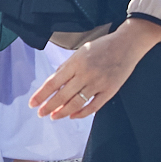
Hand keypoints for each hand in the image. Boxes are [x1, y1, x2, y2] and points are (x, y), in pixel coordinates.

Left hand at [31, 24, 155, 119]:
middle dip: (49, 107)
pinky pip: (93, 107)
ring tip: (54, 117)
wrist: (127, 44)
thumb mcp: (81, 51)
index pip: (53, 83)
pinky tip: (73, 116)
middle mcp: (85, 74)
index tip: (32, 104)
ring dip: (63, 112)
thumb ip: (67, 67)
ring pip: (76, 103)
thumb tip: (54, 82)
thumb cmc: (102, 46)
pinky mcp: (109, 90)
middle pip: (62, 95)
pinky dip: (82, 113)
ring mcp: (98, 83)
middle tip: (41, 113)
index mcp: (76, 63)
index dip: (41, 95)